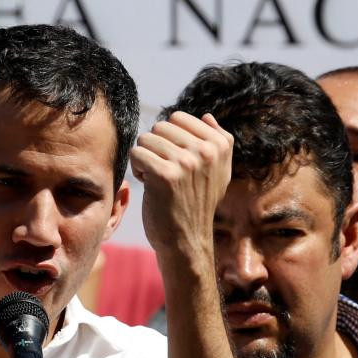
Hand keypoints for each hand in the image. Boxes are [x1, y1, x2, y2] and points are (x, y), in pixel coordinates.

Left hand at [130, 112, 231, 259]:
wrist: (187, 241)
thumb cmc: (197, 205)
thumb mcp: (218, 173)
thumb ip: (216, 142)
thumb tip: (207, 116)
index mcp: (220, 145)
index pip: (178, 118)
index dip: (170, 138)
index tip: (177, 161)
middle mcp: (207, 151)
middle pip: (160, 126)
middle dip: (156, 147)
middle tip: (165, 172)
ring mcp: (186, 162)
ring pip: (146, 138)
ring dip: (146, 159)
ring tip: (158, 180)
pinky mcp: (165, 175)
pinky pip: (137, 153)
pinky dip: (137, 169)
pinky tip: (150, 186)